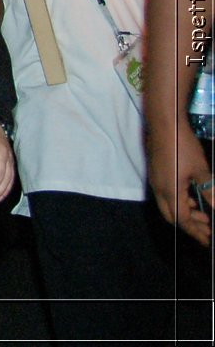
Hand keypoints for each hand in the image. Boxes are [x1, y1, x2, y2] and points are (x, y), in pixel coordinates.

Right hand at [149, 120, 212, 245]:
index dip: (195, 232)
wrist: (164, 124)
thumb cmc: (183, 147)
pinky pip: (165, 195)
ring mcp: (156, 180)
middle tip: (207, 229)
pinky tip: (191, 196)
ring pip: (167, 206)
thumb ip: (209, 191)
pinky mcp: (156, 173)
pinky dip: (179, 202)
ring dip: (184, 213)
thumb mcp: (201, 171)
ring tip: (203, 214)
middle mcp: (159, 189)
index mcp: (170, 191)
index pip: (182, 219)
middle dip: (189, 225)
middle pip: (171, 216)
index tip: (208, 241)